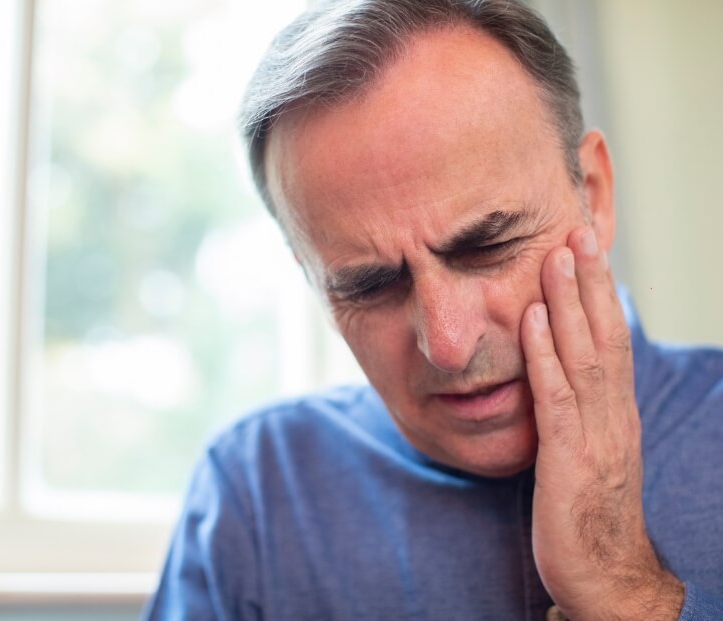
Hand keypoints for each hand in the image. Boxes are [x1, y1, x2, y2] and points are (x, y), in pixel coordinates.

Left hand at [520, 226, 683, 619]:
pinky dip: (543, 355)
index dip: (599, 293)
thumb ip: (576, 408)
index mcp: (616, 411)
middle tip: (577, 231)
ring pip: (584, 356)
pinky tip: (529, 321)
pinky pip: (556, 398)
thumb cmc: (589, 509)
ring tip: (557, 257)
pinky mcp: (568, 459)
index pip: (611, 339)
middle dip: (590, 282)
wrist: (604, 575)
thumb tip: (552, 367)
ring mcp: (595, 435)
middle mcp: (613, 415)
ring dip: (568, 304)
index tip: (586, 248)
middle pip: (605, 336)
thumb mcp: (588, 449)